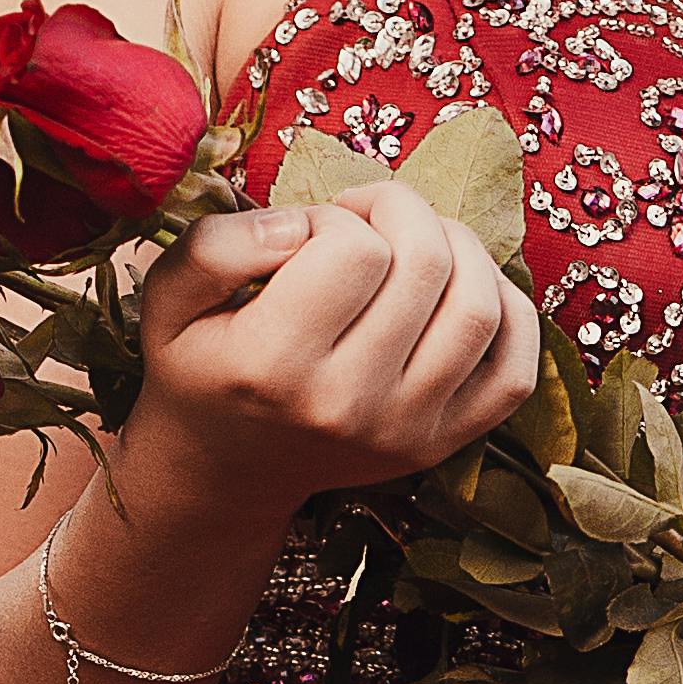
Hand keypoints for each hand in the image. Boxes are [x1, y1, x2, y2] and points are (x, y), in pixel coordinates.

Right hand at [124, 164, 543, 541]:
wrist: (224, 470)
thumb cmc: (200, 367)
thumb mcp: (168, 300)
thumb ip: (214, 246)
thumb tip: (298, 224)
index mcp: (273, 366)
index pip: (354, 250)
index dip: (335, 218)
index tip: (306, 236)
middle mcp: (346, 407)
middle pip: (426, 264)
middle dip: (400, 213)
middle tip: (364, 219)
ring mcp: (404, 433)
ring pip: (479, 308)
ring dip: (457, 247)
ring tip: (412, 242)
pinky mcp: (441, 445)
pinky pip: (514, 370)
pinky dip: (508, 313)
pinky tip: (463, 287)